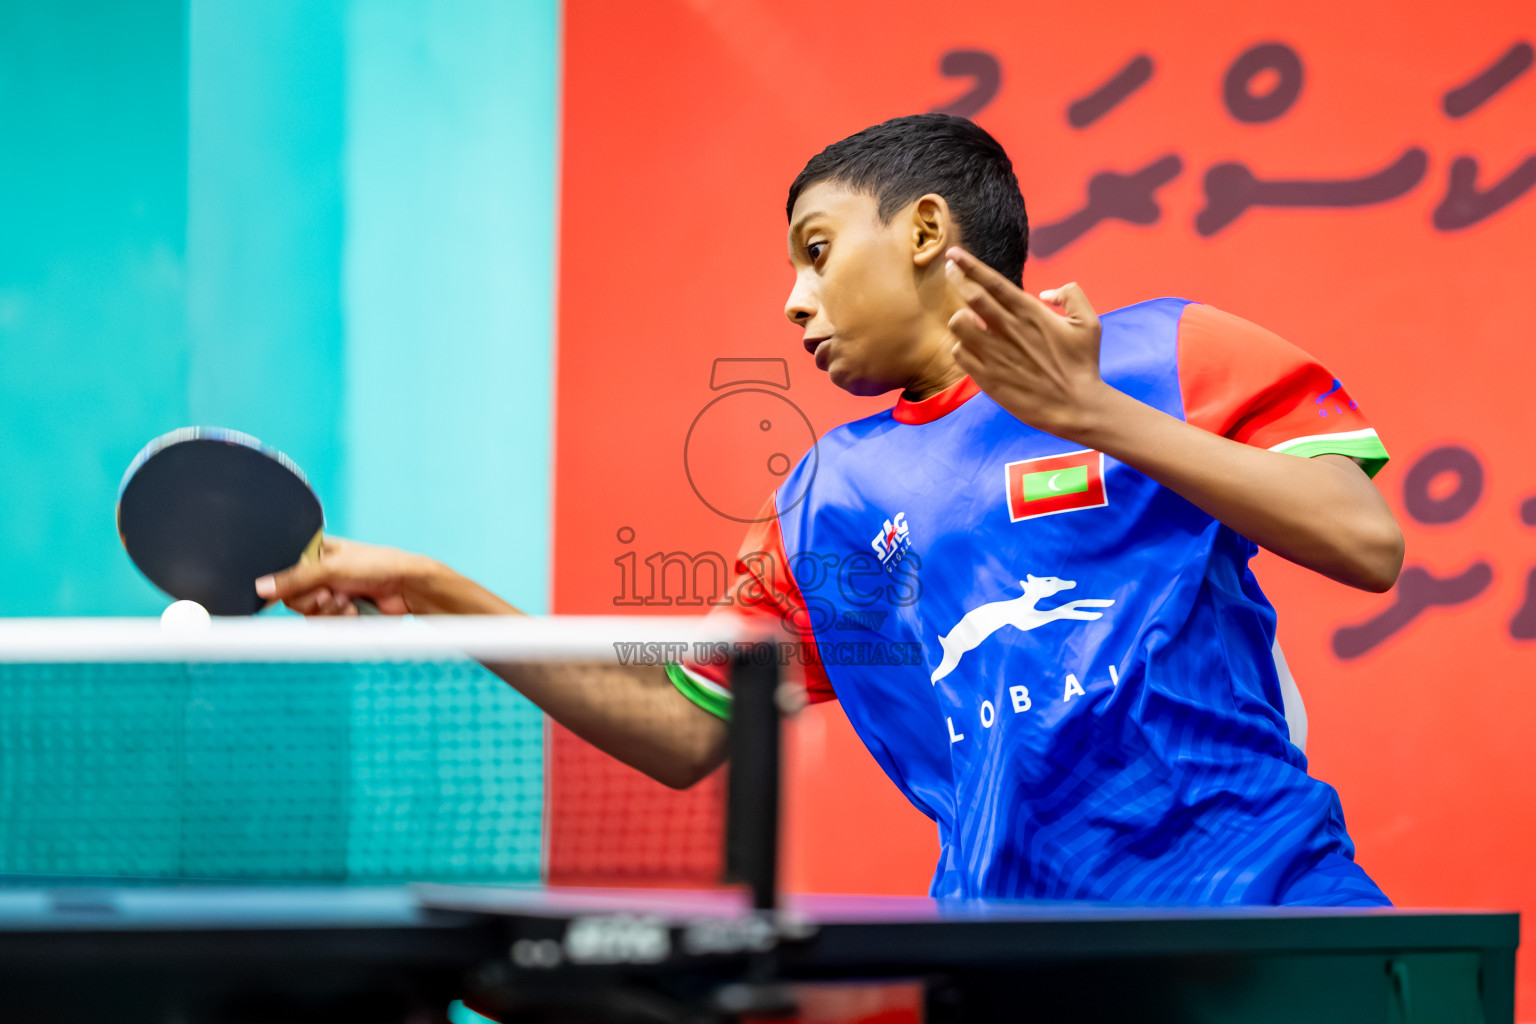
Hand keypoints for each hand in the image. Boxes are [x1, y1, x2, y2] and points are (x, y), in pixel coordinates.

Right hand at [255, 536, 459, 615]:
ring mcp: (330, 595)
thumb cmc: (377, 565)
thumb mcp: (331, 568)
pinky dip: (339, 621)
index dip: (285, 585)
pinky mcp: (341, 614)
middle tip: (330, 593)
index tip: (290, 589)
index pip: (283, 573)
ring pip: (309, 615)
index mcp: (314, 554)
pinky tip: (355, 610)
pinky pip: (326, 625)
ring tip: (348, 601)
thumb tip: (261, 588)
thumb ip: (295, 578)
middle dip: (312, 600)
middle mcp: (319, 574)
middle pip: (293, 599)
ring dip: (329, 611)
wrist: (407, 588)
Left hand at [944, 246, 1107, 439]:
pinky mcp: (987, 378)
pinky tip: (971, 349)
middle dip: (955, 278)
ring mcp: (996, 354)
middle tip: (948, 270)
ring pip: (959, 324)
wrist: (1077, 406)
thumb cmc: (1084, 364)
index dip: (969, 265)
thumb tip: (1046, 292)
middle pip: (971, 296)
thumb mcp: (1089, 323)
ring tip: (967, 321)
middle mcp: (1010, 330)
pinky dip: (961, 347)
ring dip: (959, 318)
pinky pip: (960, 354)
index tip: (953, 253)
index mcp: (1031, 313)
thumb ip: (1071, 295)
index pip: (992, 282)